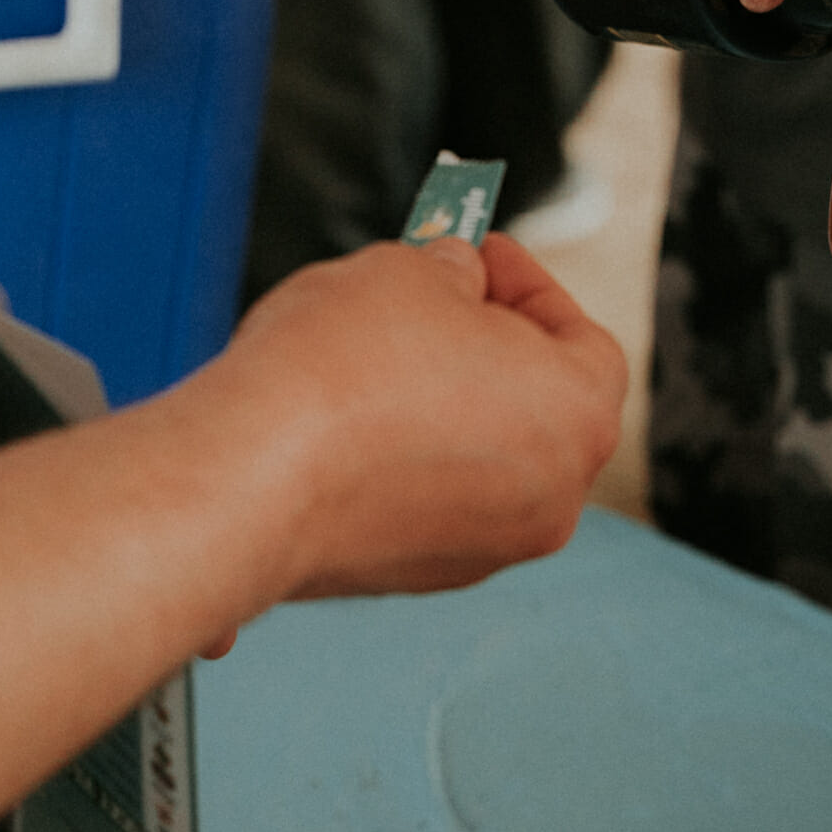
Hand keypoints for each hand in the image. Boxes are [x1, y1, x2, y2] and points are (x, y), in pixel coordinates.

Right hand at [216, 233, 624, 600]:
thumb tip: (454, 277)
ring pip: (478, 458)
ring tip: (376, 354)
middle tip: (431, 298)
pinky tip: (347, 419)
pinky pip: (423, 500)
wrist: (248, 479)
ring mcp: (483, 547)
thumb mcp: (410, 269)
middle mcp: (549, 499)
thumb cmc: (338, 377)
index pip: (583, 339)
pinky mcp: (413, 574)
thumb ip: (453, 272)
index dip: (528, 286)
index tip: (480, 257)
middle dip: (483, 345)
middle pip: (534, 404)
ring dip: (439, 405)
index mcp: (579, 417)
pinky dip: (399, 461)